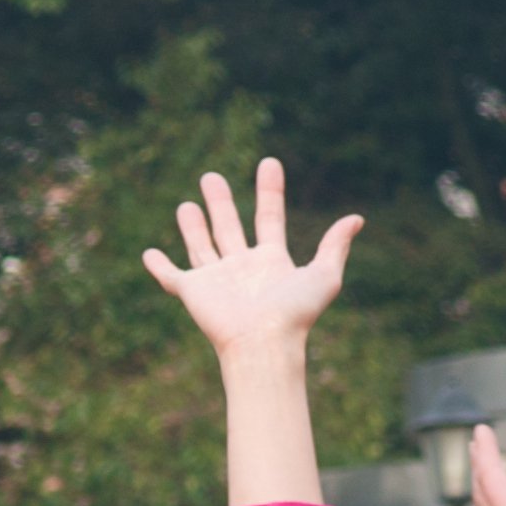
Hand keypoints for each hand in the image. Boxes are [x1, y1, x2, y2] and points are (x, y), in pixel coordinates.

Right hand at [141, 158, 359, 363]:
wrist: (263, 343)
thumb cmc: (295, 315)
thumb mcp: (324, 276)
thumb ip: (335, 246)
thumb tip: (356, 218)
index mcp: (271, 261)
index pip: (269, 217)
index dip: (270, 190)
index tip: (269, 162)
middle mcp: (242, 268)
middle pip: (229, 227)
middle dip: (221, 202)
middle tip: (211, 177)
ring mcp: (216, 281)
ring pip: (201, 246)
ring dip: (192, 226)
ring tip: (187, 204)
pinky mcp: (193, 292)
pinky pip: (172, 277)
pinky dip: (159, 267)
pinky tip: (149, 254)